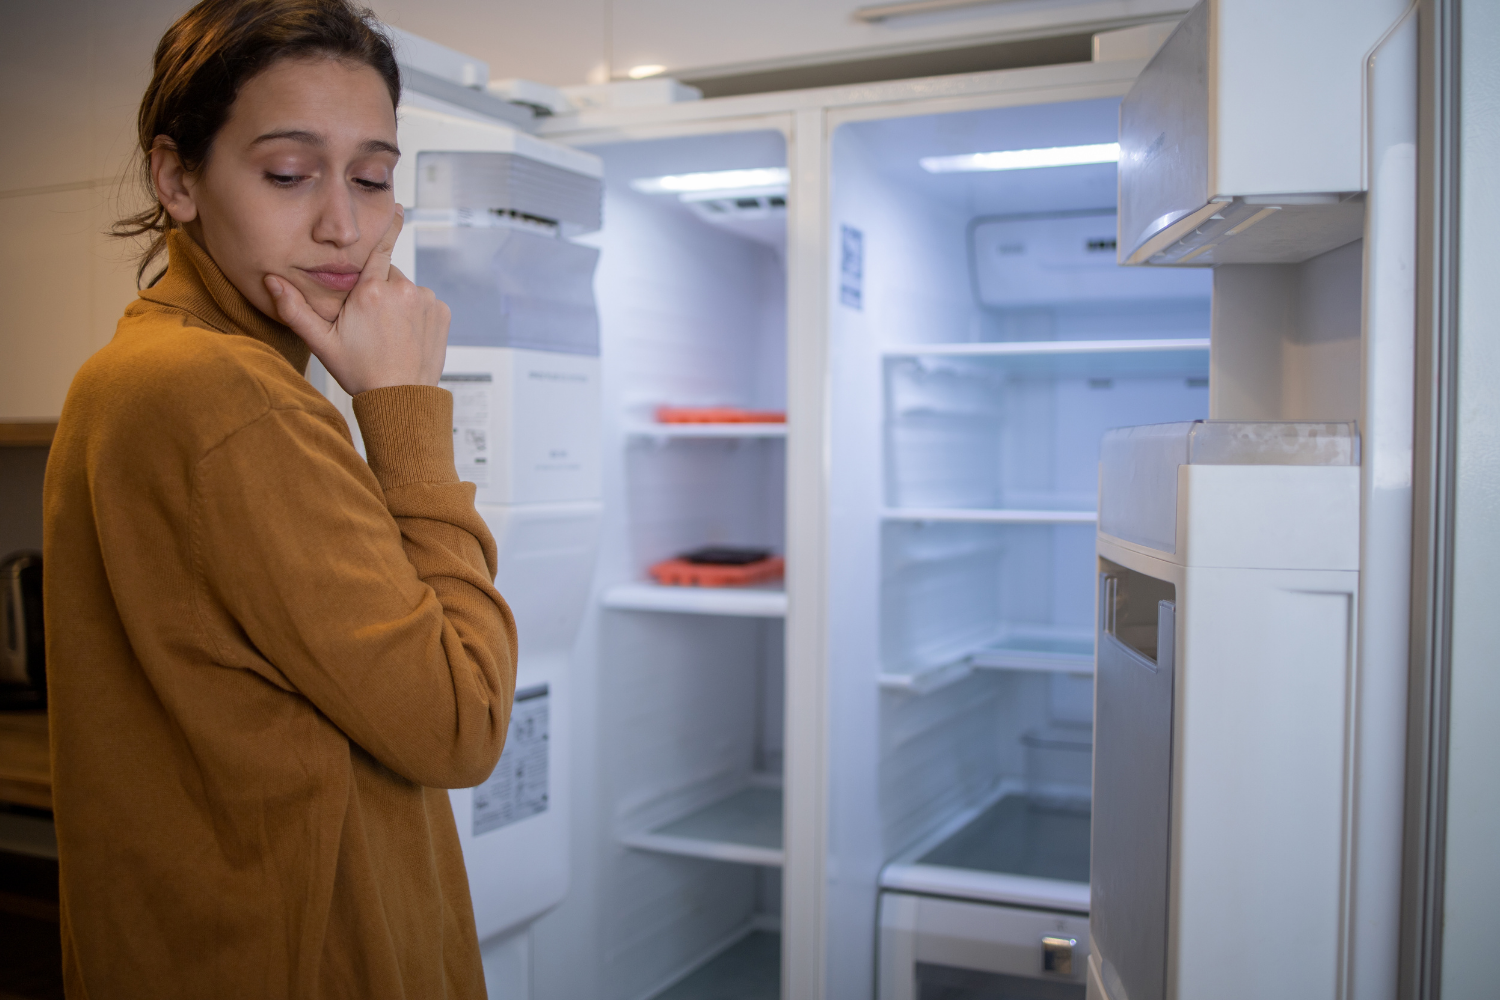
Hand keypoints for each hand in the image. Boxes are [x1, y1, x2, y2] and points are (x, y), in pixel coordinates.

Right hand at [265, 206, 450, 395]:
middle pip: (386, 275)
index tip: (398, 206)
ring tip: (388, 332)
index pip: (379, 248)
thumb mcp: (322, 342)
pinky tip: (405, 335)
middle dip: (377, 289)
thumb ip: (294, 310)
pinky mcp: (441, 312)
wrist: (402, 399)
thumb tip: (270, 282)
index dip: (388, 227)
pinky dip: (415, 313)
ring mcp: (424, 300)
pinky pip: (423, 302)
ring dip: (396, 302)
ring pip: (405, 289)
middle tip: (369, 322)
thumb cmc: (360, 372)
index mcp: (370, 291)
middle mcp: (401, 289)